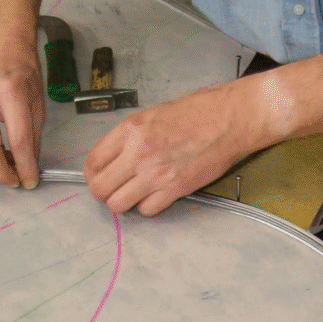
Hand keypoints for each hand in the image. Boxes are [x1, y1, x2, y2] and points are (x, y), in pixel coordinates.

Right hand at [0, 33, 44, 189]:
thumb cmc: (22, 74)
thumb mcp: (37, 103)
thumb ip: (33, 136)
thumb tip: (28, 166)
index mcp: (12, 94)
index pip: (18, 141)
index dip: (25, 167)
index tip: (29, 180)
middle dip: (1, 171)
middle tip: (12, 180)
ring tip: (4, 160)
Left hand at [84, 83, 264, 215]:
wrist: (229, 120)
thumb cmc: (196, 111)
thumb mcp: (153, 114)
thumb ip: (130, 136)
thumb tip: (115, 157)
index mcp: (130, 130)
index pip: (93, 161)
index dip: (92, 174)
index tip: (100, 177)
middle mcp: (138, 153)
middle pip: (101, 189)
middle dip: (104, 192)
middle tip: (115, 190)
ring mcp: (156, 174)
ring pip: (119, 204)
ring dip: (125, 202)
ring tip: (136, 194)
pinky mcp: (175, 189)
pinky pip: (148, 209)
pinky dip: (149, 206)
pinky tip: (157, 195)